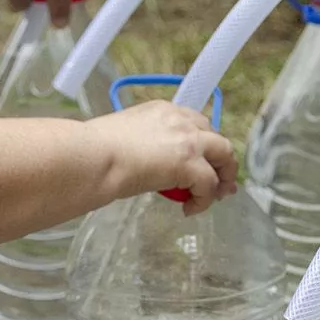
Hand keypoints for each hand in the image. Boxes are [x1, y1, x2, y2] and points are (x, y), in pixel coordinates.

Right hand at [91, 101, 238, 215]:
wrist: (94, 157)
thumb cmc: (97, 149)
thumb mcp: (127, 135)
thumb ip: (145, 143)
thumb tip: (145, 163)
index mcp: (163, 110)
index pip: (195, 122)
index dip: (203, 143)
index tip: (202, 160)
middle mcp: (181, 120)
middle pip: (216, 137)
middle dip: (221, 160)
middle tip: (218, 182)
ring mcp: (188, 140)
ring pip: (224, 155)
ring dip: (222, 177)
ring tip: (215, 197)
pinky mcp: (190, 163)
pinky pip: (210, 185)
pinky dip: (204, 200)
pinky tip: (189, 209)